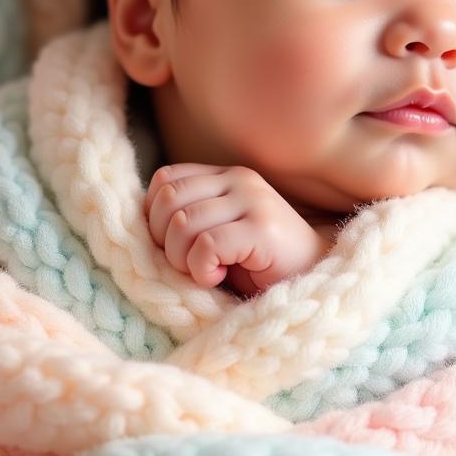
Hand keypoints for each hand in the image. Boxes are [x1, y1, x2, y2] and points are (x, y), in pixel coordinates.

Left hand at [143, 163, 332, 294]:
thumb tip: (141, 224)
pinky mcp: (262, 229)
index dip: (154, 217)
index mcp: (226, 175)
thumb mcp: (218, 232)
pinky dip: (201, 269)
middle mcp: (240, 180)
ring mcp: (253, 201)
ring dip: (183, 260)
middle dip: (164, 241)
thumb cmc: (259, 265)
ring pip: (183, 224)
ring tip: (207, 272)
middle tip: (188, 264)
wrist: (314, 280)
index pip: (165, 180)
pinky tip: (218, 276)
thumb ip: (188, 219)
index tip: (173, 246)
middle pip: (168, 200)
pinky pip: (206, 245)